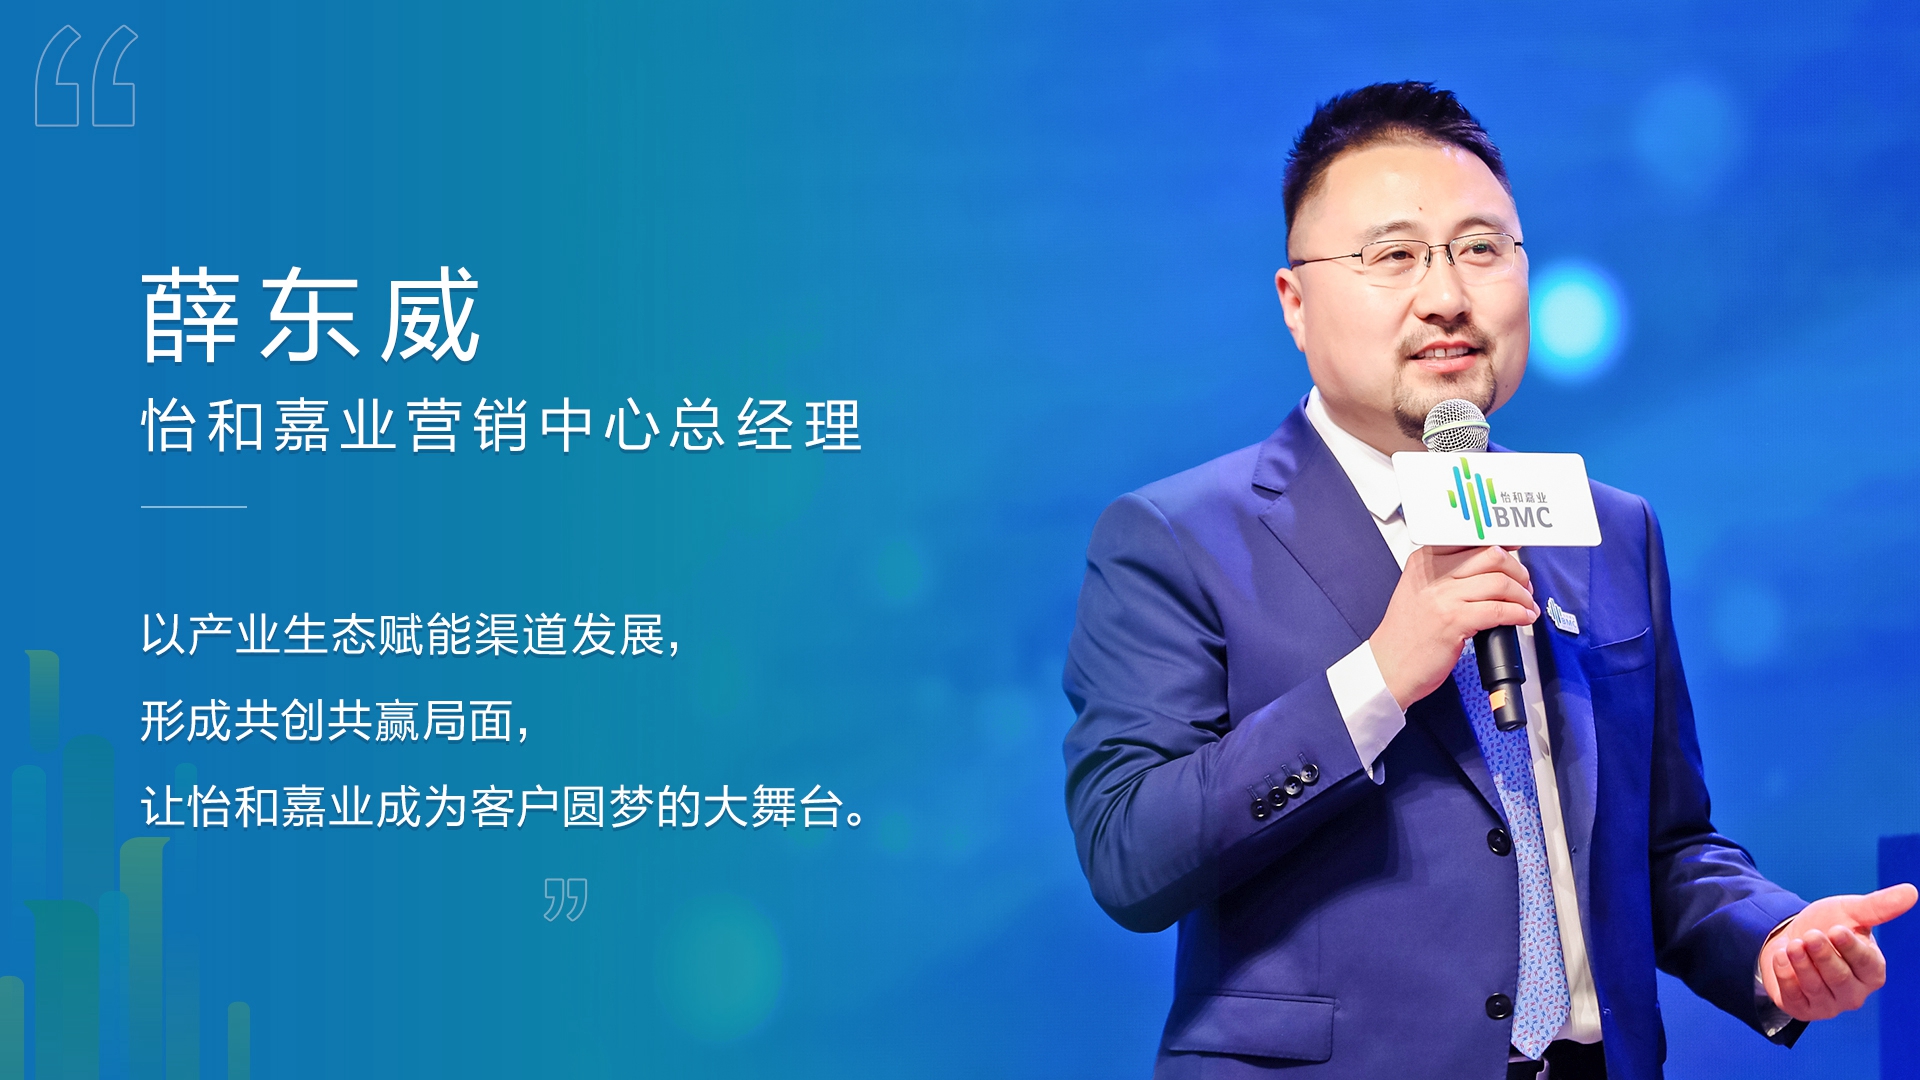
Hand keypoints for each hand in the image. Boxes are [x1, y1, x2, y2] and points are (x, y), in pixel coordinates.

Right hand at [1369, 545, 1539, 709]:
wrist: (1388, 665)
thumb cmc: (1405, 633)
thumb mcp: (1419, 590)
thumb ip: (1446, 574)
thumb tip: (1486, 566)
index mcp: (1423, 562)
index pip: (1470, 539)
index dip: (1501, 543)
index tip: (1515, 549)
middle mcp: (1433, 575)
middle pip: (1490, 556)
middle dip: (1517, 570)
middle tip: (1523, 584)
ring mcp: (1444, 598)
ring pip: (1499, 582)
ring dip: (1522, 594)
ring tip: (1525, 604)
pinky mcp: (1455, 622)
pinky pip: (1499, 610)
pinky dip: (1518, 613)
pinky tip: (1522, 617)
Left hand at [1761, 884, 1917, 1020]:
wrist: (1790, 938)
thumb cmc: (1827, 927)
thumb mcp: (1850, 913)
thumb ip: (1878, 906)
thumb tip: (1911, 891)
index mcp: (1872, 971)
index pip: (1866, 964)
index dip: (1850, 948)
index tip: (1837, 930)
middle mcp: (1854, 993)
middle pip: (1840, 978)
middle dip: (1823, 955)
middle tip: (1811, 935)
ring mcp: (1829, 1005)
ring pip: (1816, 988)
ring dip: (1802, 963)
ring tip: (1793, 944)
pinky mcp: (1803, 1010)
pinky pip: (1793, 998)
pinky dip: (1785, 975)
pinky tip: (1780, 956)